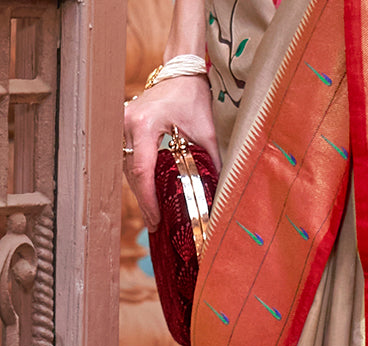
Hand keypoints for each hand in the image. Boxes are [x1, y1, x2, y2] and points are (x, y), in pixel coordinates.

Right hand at [123, 74, 220, 230]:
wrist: (180, 71)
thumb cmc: (193, 97)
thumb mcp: (206, 132)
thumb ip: (212, 164)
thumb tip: (220, 196)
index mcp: (144, 125)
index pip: (142, 171)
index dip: (148, 200)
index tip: (156, 221)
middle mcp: (126, 123)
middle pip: (131, 173)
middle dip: (144, 201)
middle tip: (155, 226)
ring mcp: (121, 123)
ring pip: (127, 168)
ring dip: (140, 191)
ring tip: (153, 215)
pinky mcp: (123, 126)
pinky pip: (128, 158)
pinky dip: (139, 178)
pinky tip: (149, 194)